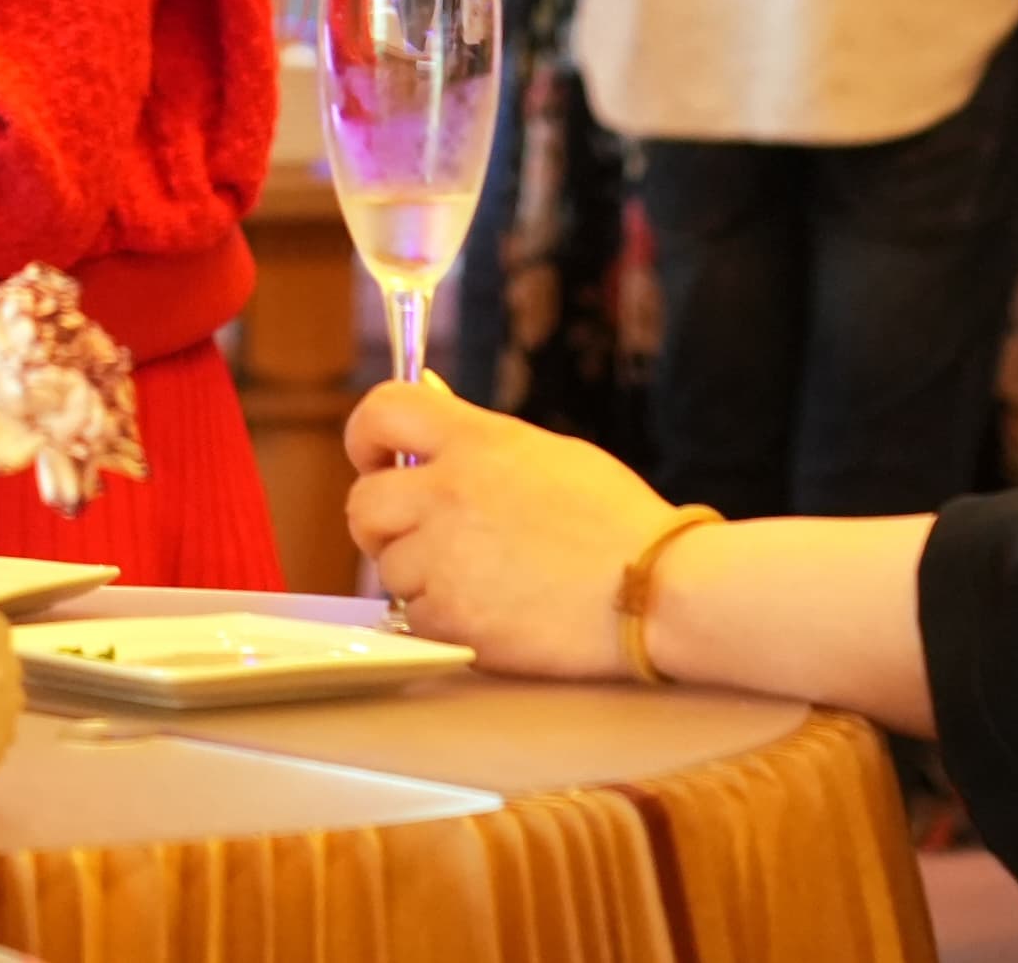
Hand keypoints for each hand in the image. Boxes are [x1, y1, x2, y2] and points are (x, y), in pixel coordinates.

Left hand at [342, 372, 684, 679]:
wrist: (655, 593)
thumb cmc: (614, 521)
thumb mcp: (550, 453)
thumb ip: (478, 433)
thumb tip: (429, 397)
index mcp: (476, 441)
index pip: (382, 410)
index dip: (366, 435)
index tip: (376, 456)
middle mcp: (449, 493)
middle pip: (362, 503)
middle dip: (382, 521)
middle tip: (420, 533)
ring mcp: (445, 559)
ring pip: (388, 568)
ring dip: (419, 575)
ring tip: (480, 577)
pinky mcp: (452, 620)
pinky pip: (412, 617)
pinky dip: (439, 619)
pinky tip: (489, 610)